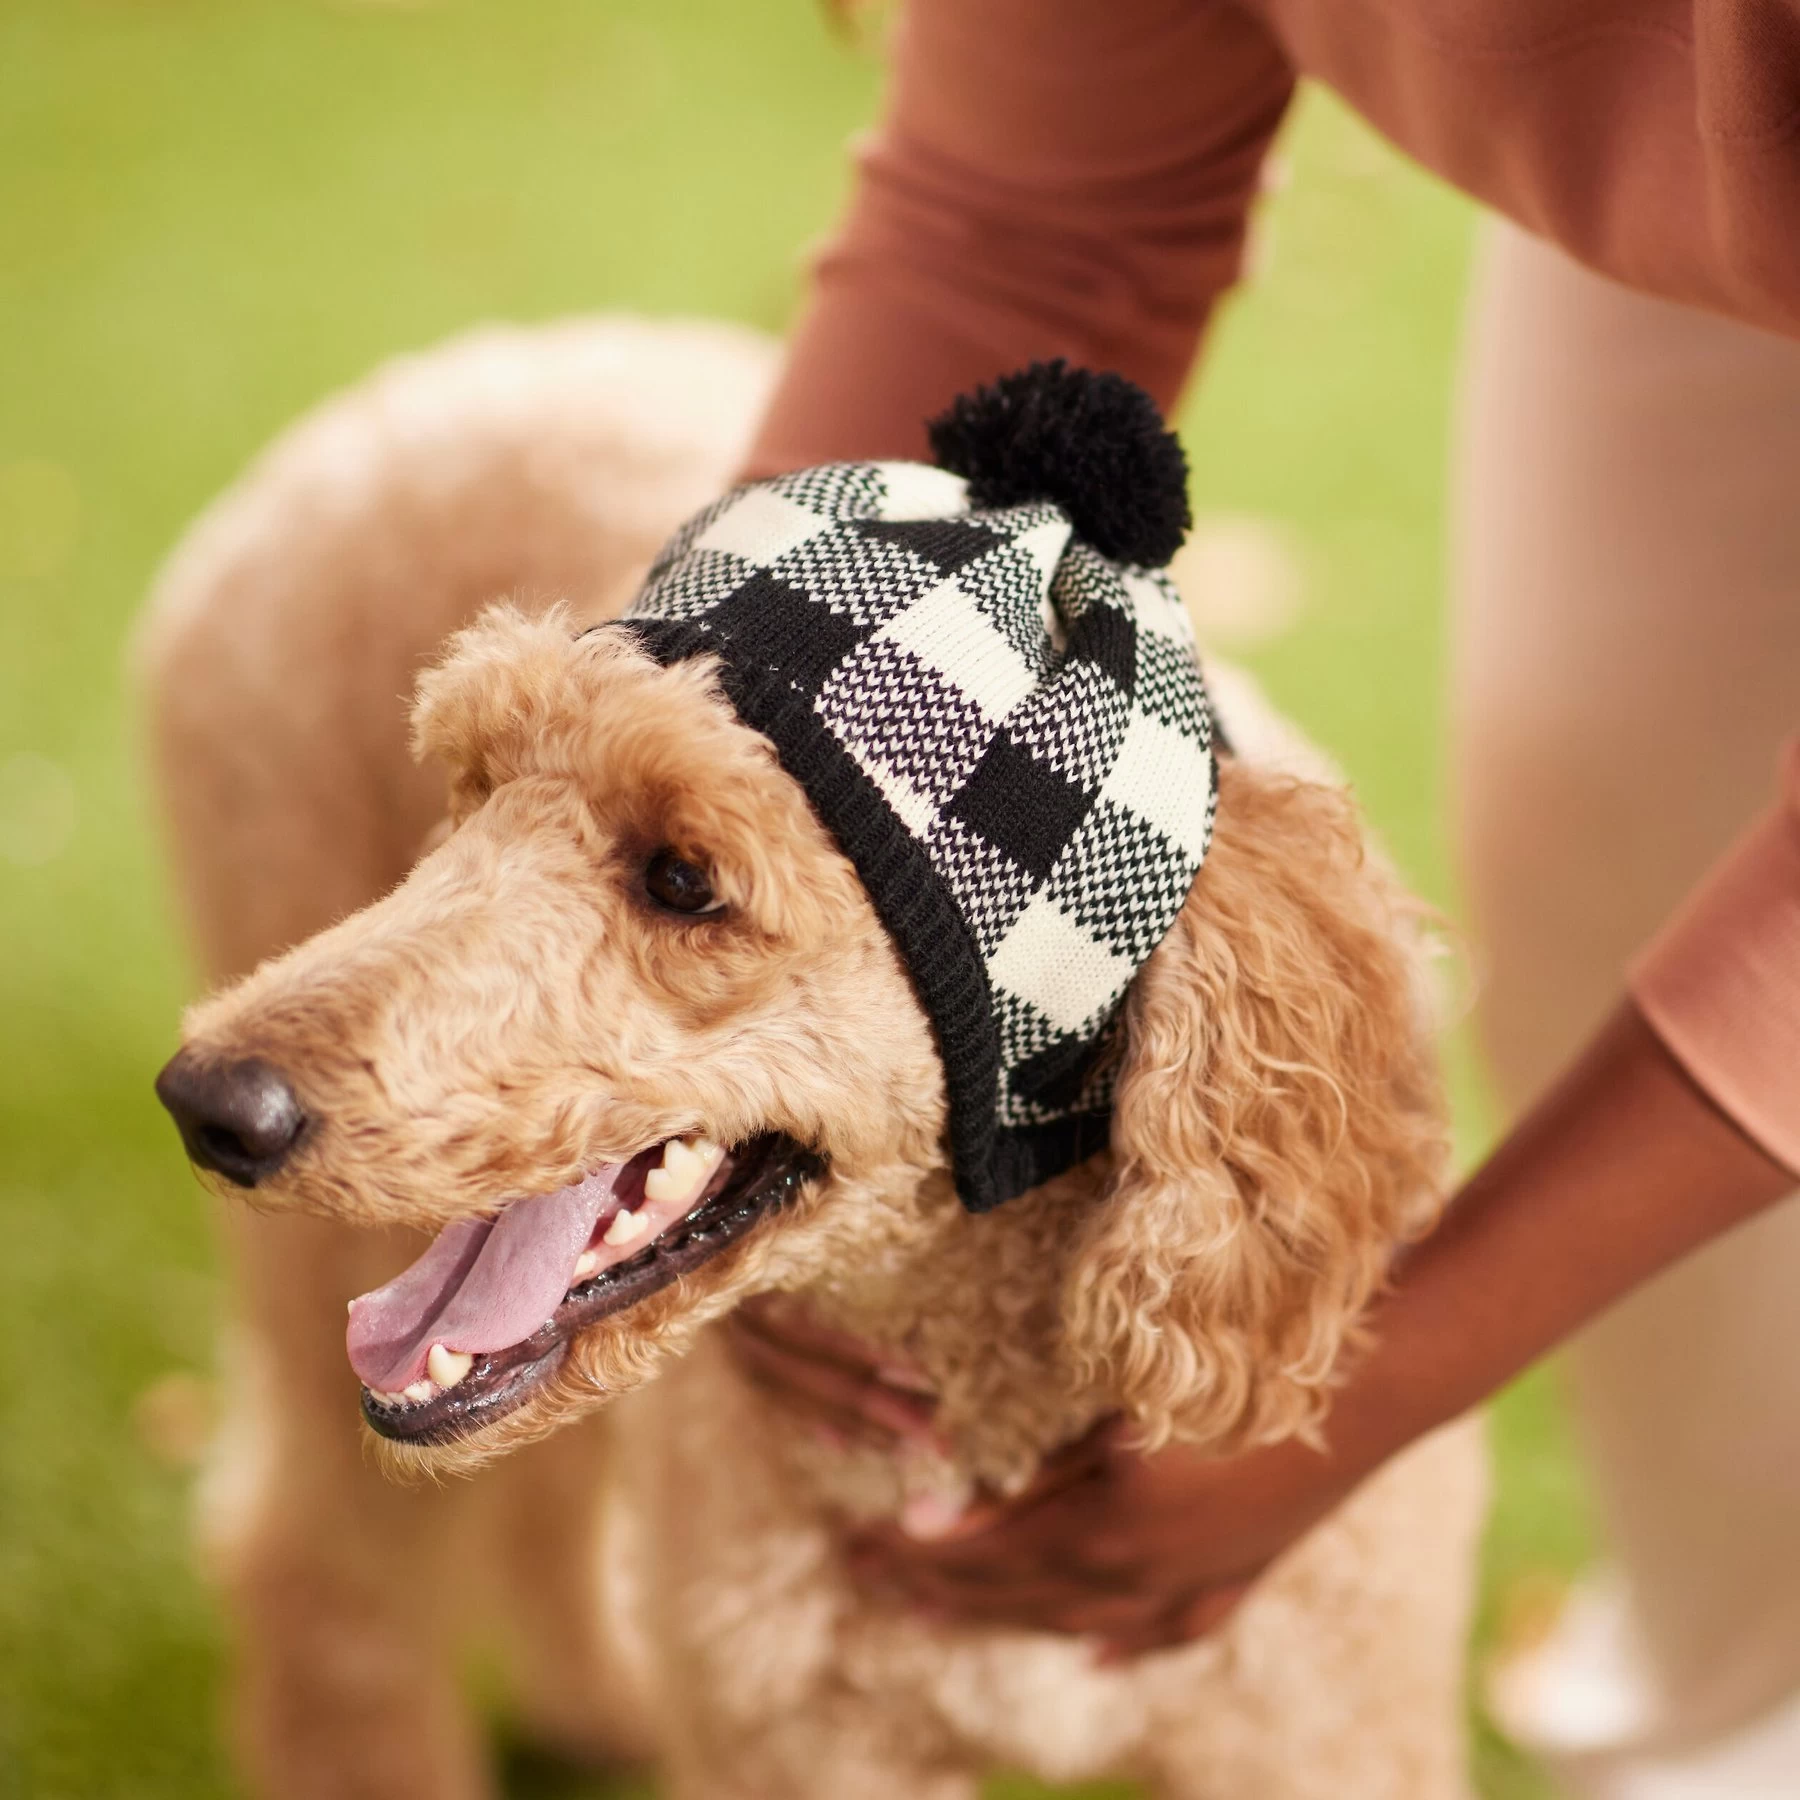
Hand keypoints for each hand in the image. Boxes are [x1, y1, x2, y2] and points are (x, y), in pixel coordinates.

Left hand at [727, 1299, 1365, 1658]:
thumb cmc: (1236, 1363)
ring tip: (938, 1616)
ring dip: (1001, 1617)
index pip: (987, 1555)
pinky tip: (1092, 1653)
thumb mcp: (1122, 1398)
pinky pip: (1164, 1628)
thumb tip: (948, 1492)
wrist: (1372, 1382)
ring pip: (1077, 1619)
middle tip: (864, 1577)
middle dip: (934, 1589)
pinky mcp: (1240, 1573)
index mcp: (1110, 1527)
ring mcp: (1197, 1582)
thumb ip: (1039, 1453)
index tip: (859, 1542)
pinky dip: (1118, 1641)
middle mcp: (1145, 1575)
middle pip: (1017, 1596)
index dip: (920, 1552)